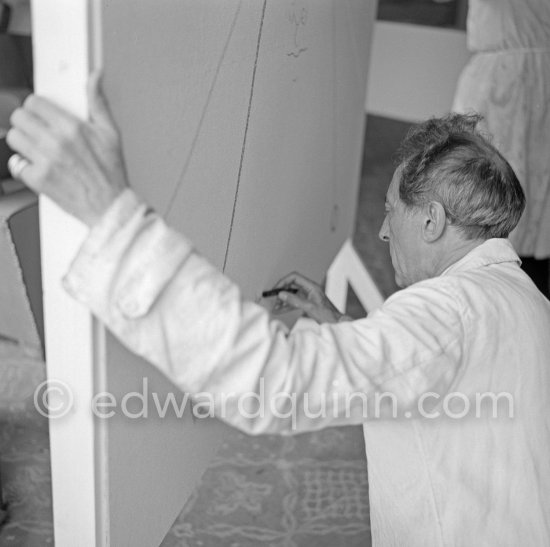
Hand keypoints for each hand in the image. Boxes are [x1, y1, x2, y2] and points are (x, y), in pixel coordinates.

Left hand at [6, 71, 128, 226]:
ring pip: (14, 138)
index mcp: (72, 127)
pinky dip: (23, 166)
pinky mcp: (38, 179)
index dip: (38, 107)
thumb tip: (95, 77)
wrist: (110, 207)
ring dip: (23, 142)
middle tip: (38, 131)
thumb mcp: (111, 134)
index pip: (35, 103)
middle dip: (27, 122)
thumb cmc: (112, 173)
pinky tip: (38, 167)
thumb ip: (98, 102)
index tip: (42, 114)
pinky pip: (15, 164)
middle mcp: (56, 142)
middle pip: (19, 117)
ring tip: (37, 149)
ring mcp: (44, 161)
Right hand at [271, 272, 345, 323]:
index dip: (284, 281)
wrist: (336, 324)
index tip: (276, 289)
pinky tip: (280, 310)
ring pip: (292, 294)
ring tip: (275, 306)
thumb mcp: (309, 307)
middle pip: (292, 285)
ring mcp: (308, 296)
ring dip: (283, 300)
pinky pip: (294, 302)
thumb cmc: (328, 315)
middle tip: (273, 299)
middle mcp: (309, 289)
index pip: (294, 277)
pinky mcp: (307, 303)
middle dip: (282, 291)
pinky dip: (287, 305)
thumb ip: (295, 300)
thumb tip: (282, 294)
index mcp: (312, 286)